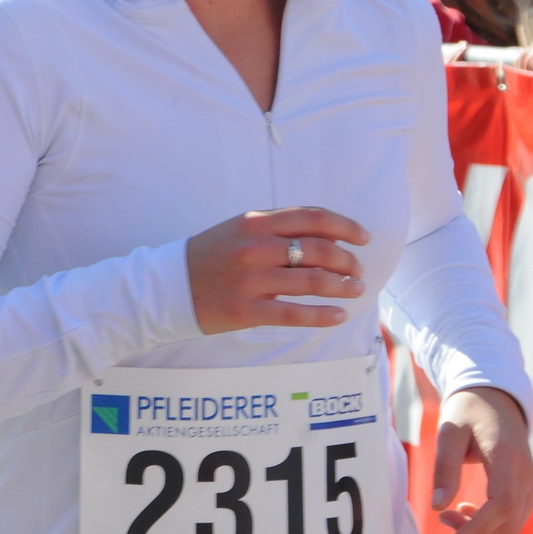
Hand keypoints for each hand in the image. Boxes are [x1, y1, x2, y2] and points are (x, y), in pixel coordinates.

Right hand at [185, 207, 369, 333]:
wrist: (169, 286)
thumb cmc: (210, 256)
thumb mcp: (240, 230)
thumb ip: (277, 229)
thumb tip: (328, 239)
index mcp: (255, 222)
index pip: (312, 218)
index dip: (345, 227)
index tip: (363, 238)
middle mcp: (255, 247)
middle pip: (319, 250)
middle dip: (348, 261)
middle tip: (359, 270)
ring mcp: (251, 279)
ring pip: (312, 281)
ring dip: (342, 286)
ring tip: (355, 290)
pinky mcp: (247, 310)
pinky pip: (294, 313)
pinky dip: (322, 315)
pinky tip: (338, 316)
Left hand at [431, 386, 532, 533]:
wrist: (494, 399)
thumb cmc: (468, 411)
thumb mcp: (449, 432)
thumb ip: (445, 467)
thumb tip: (437, 506)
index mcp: (507, 458)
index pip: (502, 505)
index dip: (478, 529)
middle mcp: (525, 476)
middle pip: (507, 524)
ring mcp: (529, 484)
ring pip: (511, 526)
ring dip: (479, 533)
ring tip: (446, 517)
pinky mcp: (525, 489)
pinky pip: (511, 518)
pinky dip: (488, 525)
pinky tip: (464, 511)